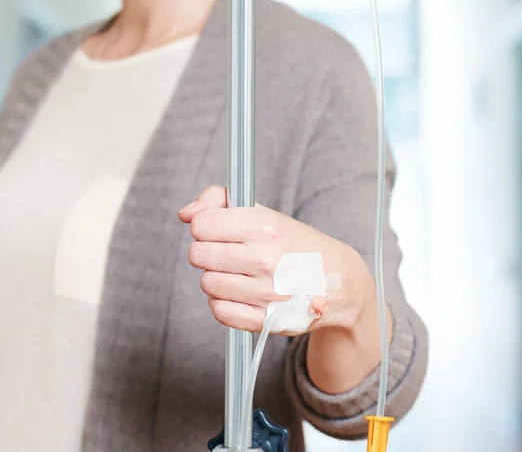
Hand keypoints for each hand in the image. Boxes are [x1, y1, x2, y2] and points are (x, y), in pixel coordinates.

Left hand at [177, 185, 376, 336]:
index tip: (218, 228)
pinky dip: (223, 301)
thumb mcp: (263, 212)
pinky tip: (239, 292)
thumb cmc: (293, 242)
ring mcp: (266, 293)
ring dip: (216, 276)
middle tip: (228, 251)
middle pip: (198, 254)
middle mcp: (266, 259)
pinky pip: (219, 311)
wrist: (337, 281)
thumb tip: (184, 214)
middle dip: (207, 250)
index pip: (201, 224)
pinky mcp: (265, 321)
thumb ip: (218, 200)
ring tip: (237, 272)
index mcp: (266, 226)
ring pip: (206, 283)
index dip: (205, 225)